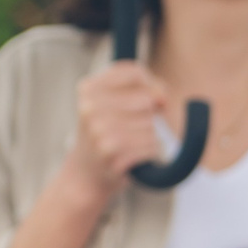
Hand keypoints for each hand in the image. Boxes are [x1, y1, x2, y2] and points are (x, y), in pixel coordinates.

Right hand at [60, 59, 174, 195]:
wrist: (85, 175)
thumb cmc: (107, 133)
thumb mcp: (115, 103)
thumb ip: (145, 89)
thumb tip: (161, 98)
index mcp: (88, 88)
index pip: (136, 72)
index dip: (151, 85)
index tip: (147, 98)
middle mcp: (90, 107)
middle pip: (146, 100)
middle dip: (148, 115)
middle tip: (130, 128)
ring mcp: (99, 131)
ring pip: (150, 125)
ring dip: (149, 136)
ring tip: (129, 143)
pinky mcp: (111, 154)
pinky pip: (151, 146)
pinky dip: (150, 152)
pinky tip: (134, 156)